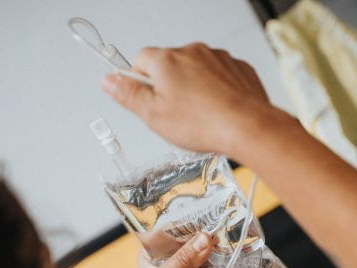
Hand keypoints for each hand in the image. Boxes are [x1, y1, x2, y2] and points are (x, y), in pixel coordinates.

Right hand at [101, 43, 272, 154]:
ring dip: (193, 88)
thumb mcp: (153, 116)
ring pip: (195, 71)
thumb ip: (128, 95)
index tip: (145, 100)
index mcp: (166, 60)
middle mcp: (192, 52)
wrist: (247, 127)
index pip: (139, 60)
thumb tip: (109, 81)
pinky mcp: (238, 68)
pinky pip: (220, 77)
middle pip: (168, 65)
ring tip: (199, 116)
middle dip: (168, 87)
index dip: (139, 82)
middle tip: (173, 114)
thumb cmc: (203, 123)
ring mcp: (218, 58)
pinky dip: (216, 91)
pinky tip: (217, 111)